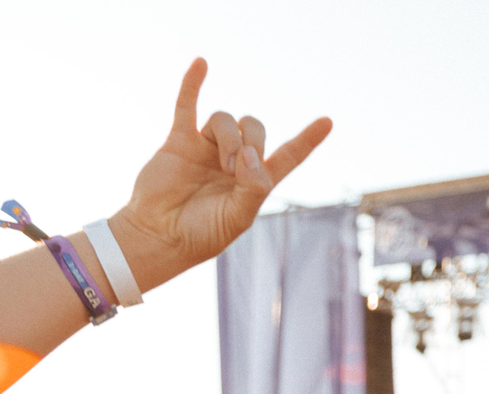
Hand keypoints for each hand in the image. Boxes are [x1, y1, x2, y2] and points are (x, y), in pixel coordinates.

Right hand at [109, 59, 332, 292]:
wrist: (160, 234)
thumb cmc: (202, 233)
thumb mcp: (238, 218)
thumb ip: (253, 187)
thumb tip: (250, 154)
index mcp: (255, 181)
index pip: (289, 155)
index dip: (307, 139)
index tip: (328, 121)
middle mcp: (234, 159)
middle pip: (255, 127)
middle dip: (252, 141)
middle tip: (235, 169)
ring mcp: (207, 148)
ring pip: (225, 119)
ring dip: (228, 137)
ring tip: (221, 165)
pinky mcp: (179, 141)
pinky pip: (187, 105)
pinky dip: (193, 83)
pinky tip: (201, 63)